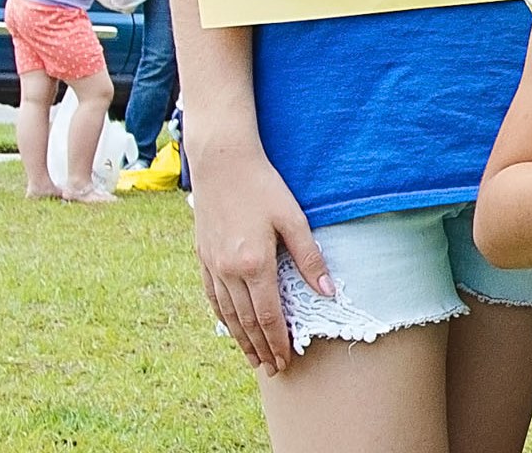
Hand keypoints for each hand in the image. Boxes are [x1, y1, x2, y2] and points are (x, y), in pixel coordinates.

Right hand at [191, 144, 330, 373]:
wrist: (223, 163)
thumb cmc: (264, 187)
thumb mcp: (294, 218)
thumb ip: (310, 258)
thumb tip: (329, 292)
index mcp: (254, 263)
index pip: (268, 315)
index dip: (278, 340)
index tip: (287, 359)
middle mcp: (228, 270)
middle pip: (245, 321)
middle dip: (261, 347)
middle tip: (273, 368)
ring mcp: (212, 265)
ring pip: (226, 313)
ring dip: (240, 339)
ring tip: (252, 358)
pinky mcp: (202, 257)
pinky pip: (211, 296)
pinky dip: (222, 316)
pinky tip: (229, 326)